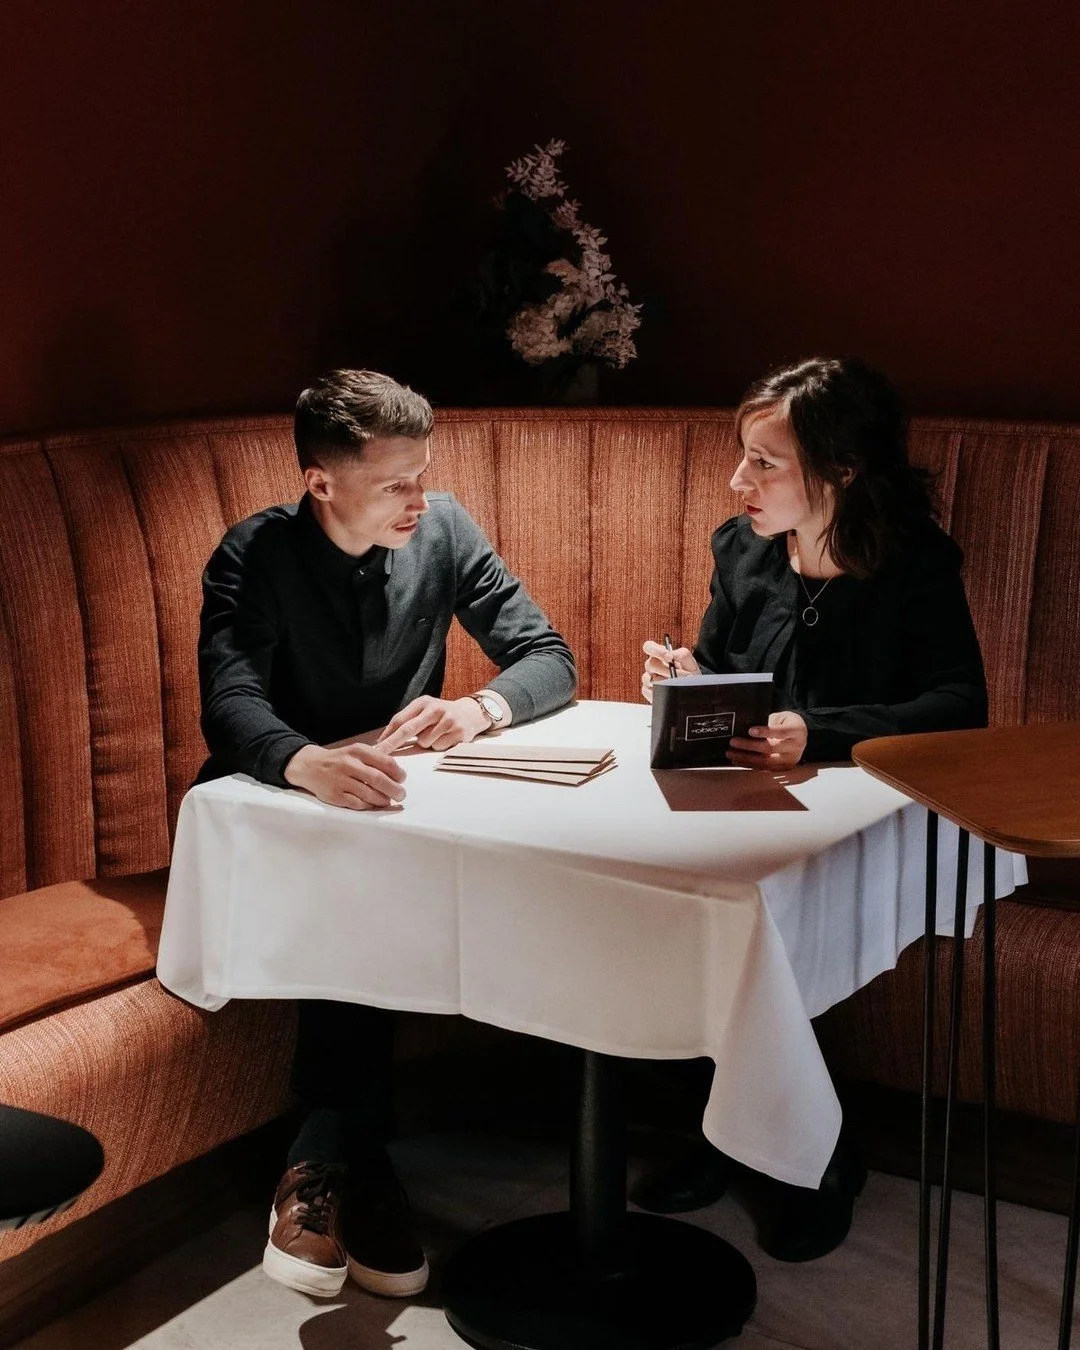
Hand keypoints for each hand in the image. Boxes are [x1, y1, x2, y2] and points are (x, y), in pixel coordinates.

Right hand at [283, 743, 406, 809]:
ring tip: (388, 800)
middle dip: (394, 789)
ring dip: (383, 800)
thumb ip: (375, 759)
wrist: (310, 766)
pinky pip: (358, 804)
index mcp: (357, 751)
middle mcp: (349, 764)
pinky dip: (368, 805)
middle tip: (401, 794)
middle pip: (379, 779)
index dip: (398, 773)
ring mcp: (341, 780)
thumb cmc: (339, 760)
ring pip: (369, 794)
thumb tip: (397, 774)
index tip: (402, 779)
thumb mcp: (355, 752)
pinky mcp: (335, 795)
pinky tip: (372, 804)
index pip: (385, 762)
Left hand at [376, 696, 487, 752]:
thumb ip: (406, 721)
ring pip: (425, 742)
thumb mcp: (423, 711)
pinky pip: (439, 747)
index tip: (376, 747)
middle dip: (392, 743)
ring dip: (427, 743)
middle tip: (381, 754)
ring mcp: (448, 720)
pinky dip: (439, 746)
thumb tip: (382, 740)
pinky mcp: (459, 731)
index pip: (400, 719)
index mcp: (423, 702)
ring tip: (436, 734)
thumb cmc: (439, 715)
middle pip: (408, 729)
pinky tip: (446, 737)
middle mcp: (435, 709)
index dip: (387, 734)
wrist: (469, 713)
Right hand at [641, 639, 700, 702]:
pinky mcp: (648, 691)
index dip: (656, 650)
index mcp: (659, 655)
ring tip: (678, 685)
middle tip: (676, 675)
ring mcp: (648, 679)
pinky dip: (660, 692)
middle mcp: (652, 666)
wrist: (692, 689)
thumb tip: (673, 654)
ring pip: (648, 679)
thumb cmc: (689, 673)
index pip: (649, 647)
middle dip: (665, 670)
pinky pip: (648, 691)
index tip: (669, 657)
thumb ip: (682, 655)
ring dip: (665, 683)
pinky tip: (669, 692)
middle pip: (650, 664)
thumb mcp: (690, 662)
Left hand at [726, 711, 807, 768]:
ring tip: (730, 753)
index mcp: (796, 731)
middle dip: (749, 746)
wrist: (803, 736)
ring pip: (766, 761)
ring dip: (746, 758)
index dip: (765, 731)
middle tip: (733, 742)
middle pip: (770, 748)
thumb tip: (746, 727)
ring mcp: (790, 760)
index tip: (750, 730)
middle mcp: (795, 747)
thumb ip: (769, 721)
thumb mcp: (782, 717)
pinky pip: (765, 768)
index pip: (780, 732)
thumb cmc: (788, 723)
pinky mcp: (783, 768)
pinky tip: (737, 760)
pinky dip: (750, 765)